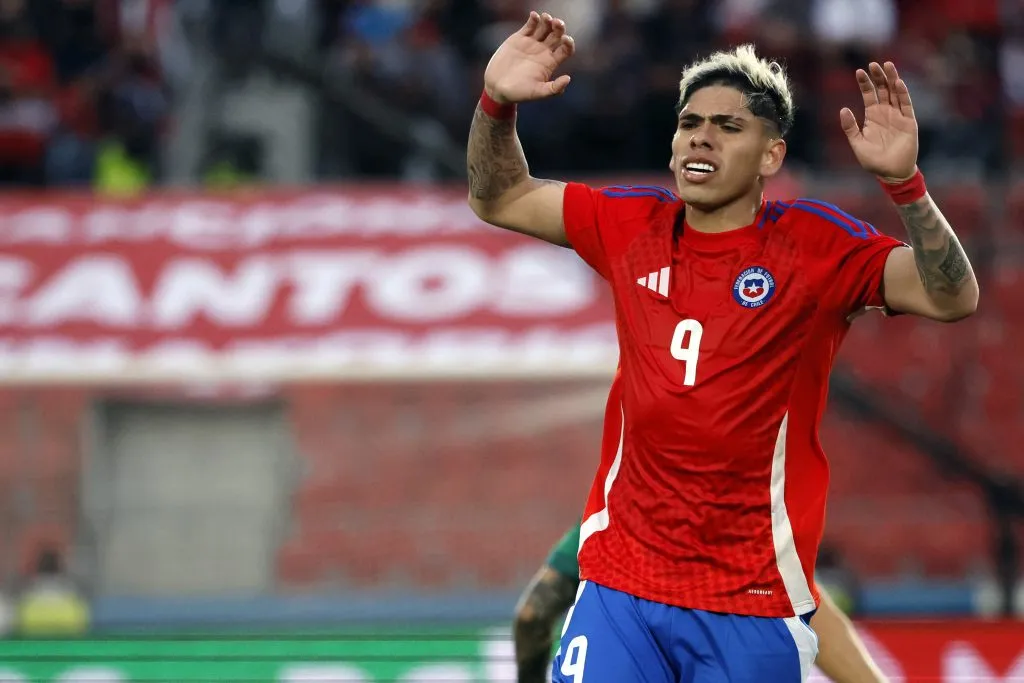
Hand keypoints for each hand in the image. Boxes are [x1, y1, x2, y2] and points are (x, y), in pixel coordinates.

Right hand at [484, 12, 575, 104]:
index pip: (565, 49)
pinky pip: (530, 25)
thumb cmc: (518, 93)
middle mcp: (543, 51)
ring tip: (546, 18)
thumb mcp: (537, 93)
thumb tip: (568, 79)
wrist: (497, 87)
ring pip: (544, 27)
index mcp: (550, 63)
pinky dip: (533, 19)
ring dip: (548, 21)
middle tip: (557, 23)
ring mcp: (532, 44)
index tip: (565, 39)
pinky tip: (534, 16)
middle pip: (557, 35)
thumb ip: (553, 88)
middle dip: (559, 27)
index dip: (568, 43)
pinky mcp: (519, 38)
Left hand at [840, 62, 918, 179]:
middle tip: (873, 64)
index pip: (869, 95)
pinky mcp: (909, 121)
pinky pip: (906, 105)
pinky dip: (902, 94)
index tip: (859, 71)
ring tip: (887, 65)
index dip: (865, 83)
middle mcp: (886, 112)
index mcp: (873, 116)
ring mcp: (898, 115)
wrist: (891, 172)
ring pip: (895, 93)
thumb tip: (843, 109)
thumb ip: (850, 127)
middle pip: (882, 89)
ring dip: (891, 79)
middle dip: (878, 76)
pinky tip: (898, 83)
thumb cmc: (873, 160)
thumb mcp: (857, 143)